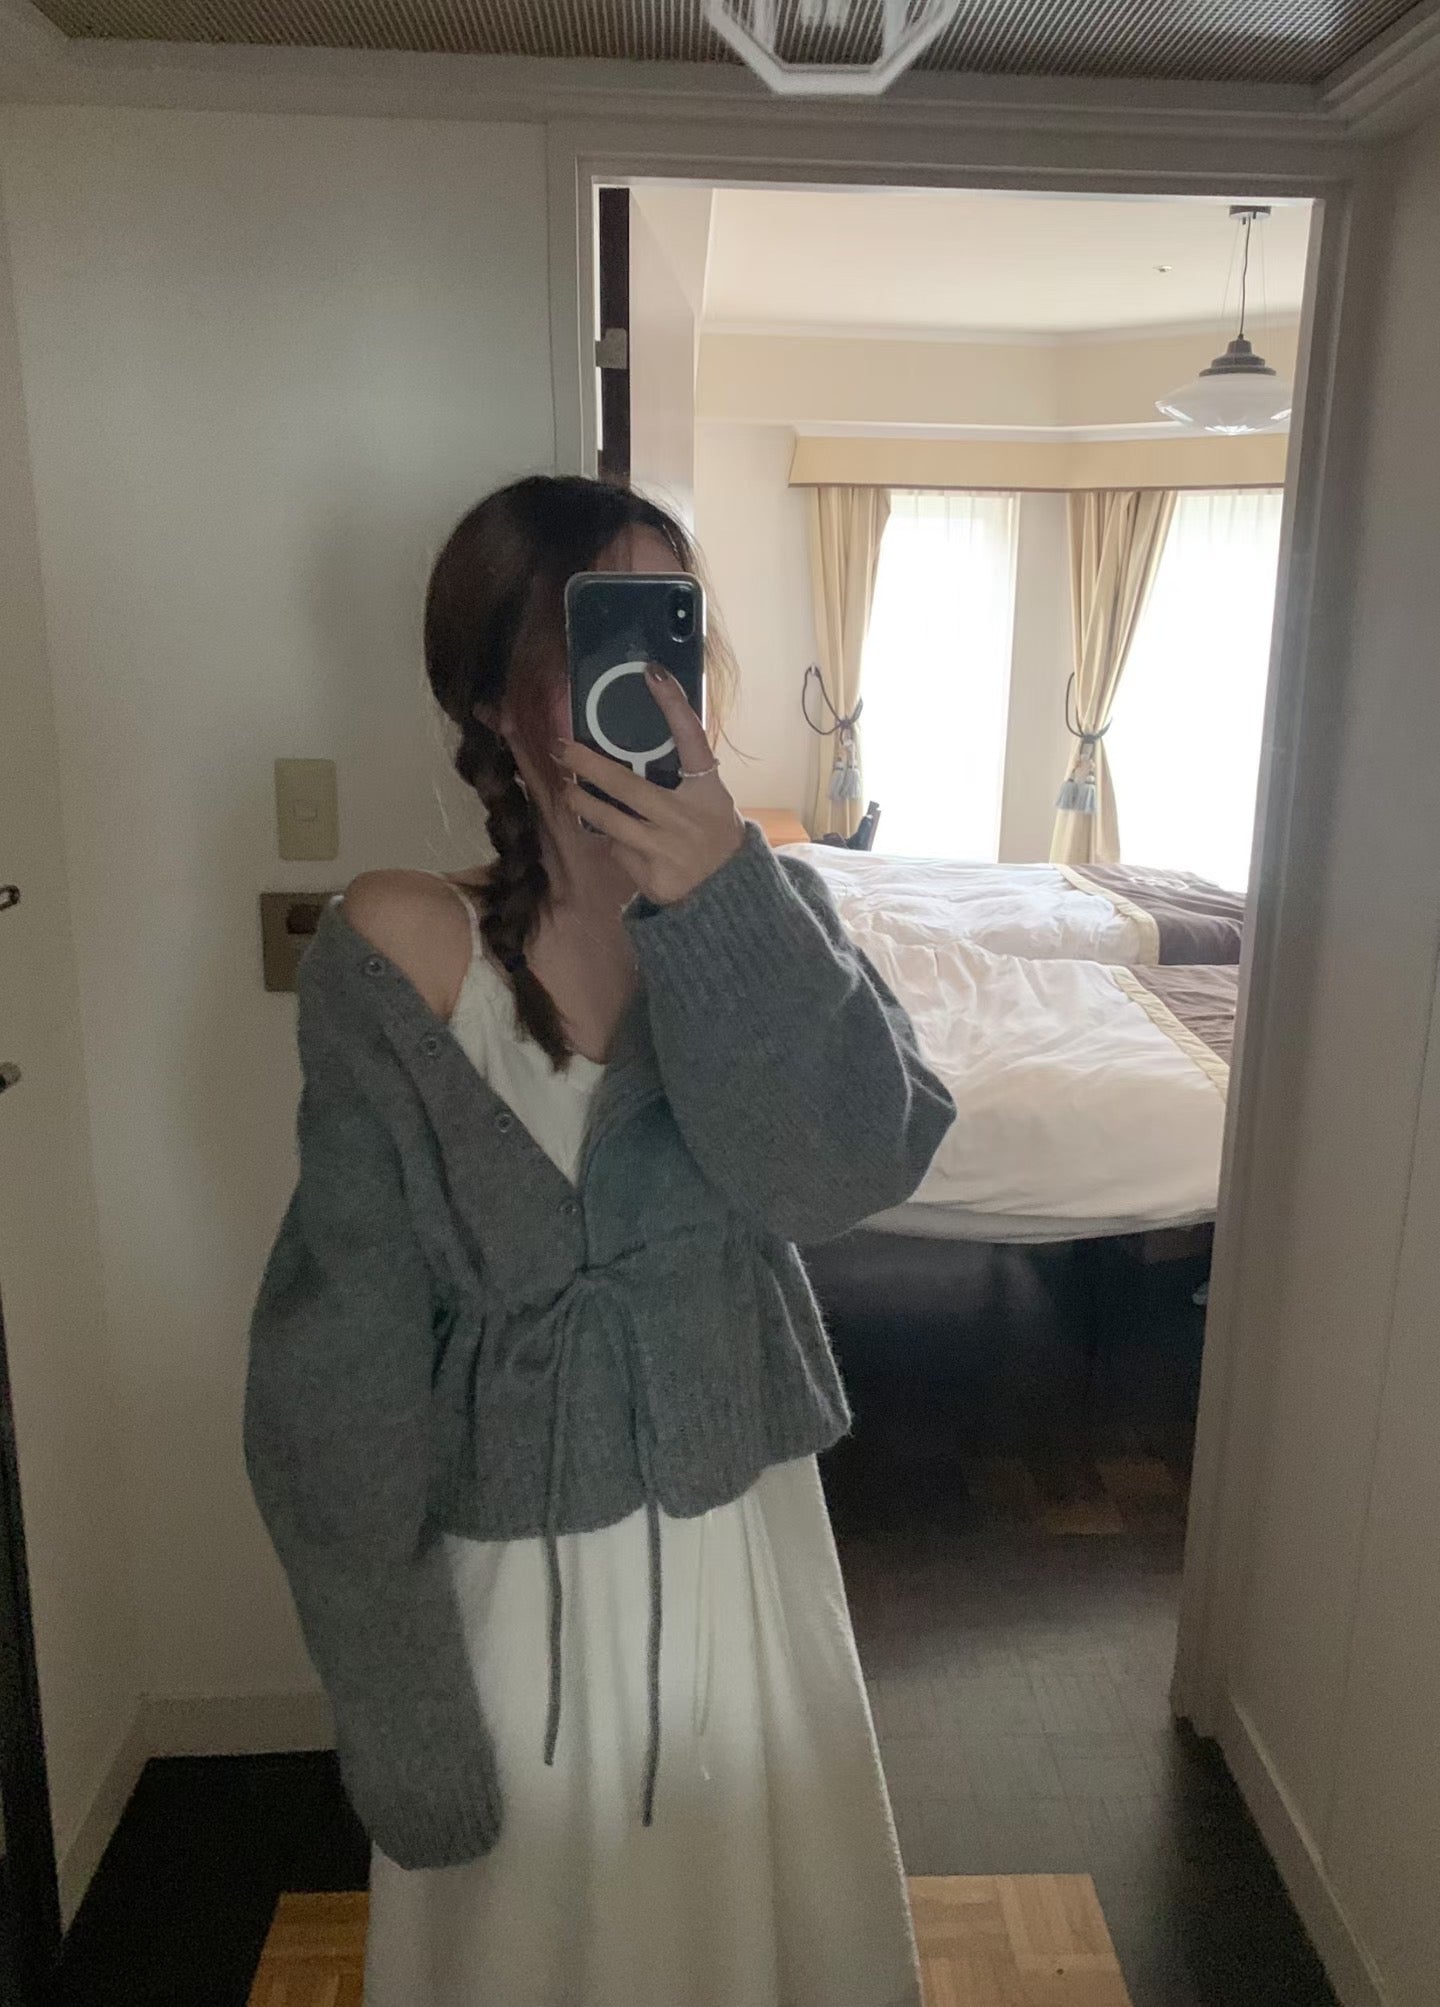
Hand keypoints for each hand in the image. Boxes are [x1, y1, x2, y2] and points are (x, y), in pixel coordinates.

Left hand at [555, 666, 744, 905]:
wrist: (728, 894)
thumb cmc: (713, 835)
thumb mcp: (711, 801)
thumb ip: (683, 778)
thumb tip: (633, 747)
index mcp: (708, 791)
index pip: (692, 739)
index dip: (674, 705)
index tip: (652, 673)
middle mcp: (687, 817)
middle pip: (627, 786)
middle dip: (588, 765)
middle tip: (562, 748)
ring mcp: (668, 850)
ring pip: (610, 822)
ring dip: (583, 803)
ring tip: (567, 790)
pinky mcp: (653, 877)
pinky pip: (620, 852)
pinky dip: (617, 844)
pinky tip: (625, 844)